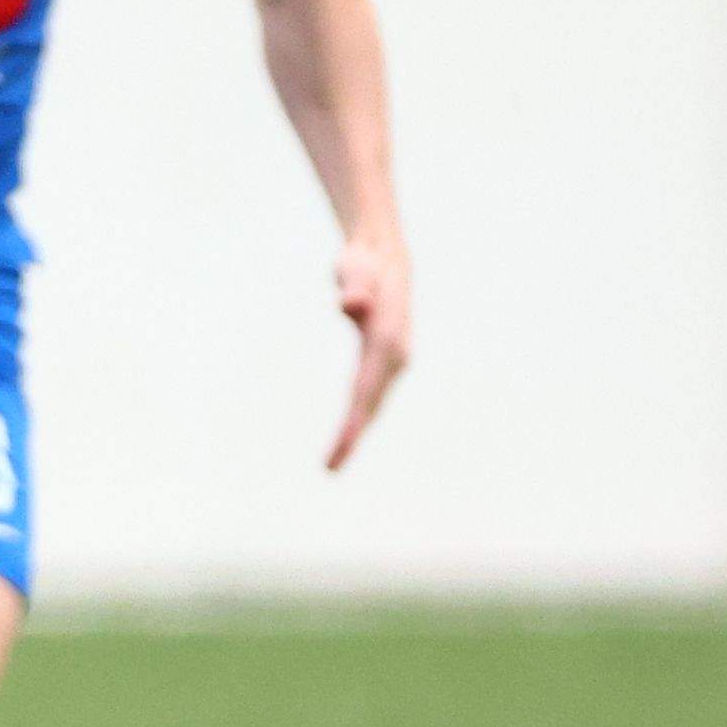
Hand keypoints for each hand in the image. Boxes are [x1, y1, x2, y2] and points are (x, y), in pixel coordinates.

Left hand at [325, 217, 414, 472]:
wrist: (385, 259)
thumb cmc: (364, 263)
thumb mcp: (355, 269)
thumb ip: (354, 287)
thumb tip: (350, 305)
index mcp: (387, 342)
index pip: (366, 388)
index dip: (354, 419)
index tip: (341, 444)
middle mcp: (395, 356)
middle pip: (371, 403)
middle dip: (353, 436)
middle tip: (330, 467)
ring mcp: (393, 360)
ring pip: (373, 403)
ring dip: (356, 432)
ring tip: (334, 461)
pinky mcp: (384, 361)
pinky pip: (369, 395)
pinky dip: (359, 417)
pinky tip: (347, 435)